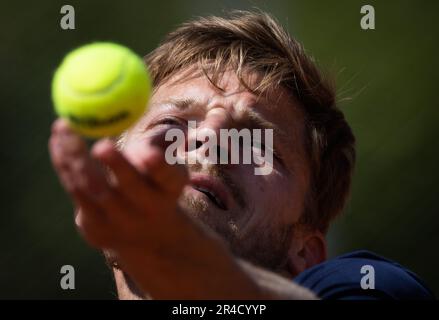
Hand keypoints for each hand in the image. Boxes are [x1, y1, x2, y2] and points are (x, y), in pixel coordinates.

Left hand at [48, 119, 187, 252]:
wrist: (146, 232)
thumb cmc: (154, 183)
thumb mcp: (166, 164)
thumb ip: (162, 143)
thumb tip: (174, 131)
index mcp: (170, 187)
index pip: (167, 176)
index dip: (159, 167)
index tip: (149, 154)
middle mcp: (148, 208)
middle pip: (130, 186)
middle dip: (117, 166)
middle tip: (102, 145)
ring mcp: (120, 221)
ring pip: (95, 188)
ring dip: (77, 157)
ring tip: (65, 126)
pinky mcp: (94, 227)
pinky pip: (75, 189)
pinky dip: (65, 163)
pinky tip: (58, 139)